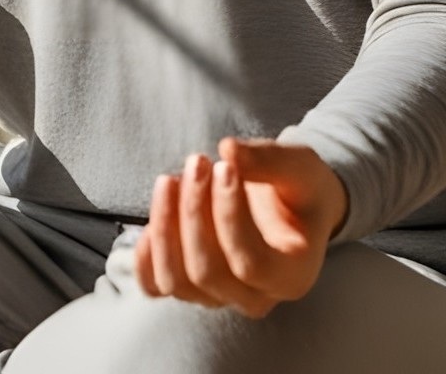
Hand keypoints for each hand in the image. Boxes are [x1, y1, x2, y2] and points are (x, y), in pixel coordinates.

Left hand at [134, 135, 349, 316]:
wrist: (291, 206)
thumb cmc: (300, 188)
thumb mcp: (298, 167)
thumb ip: (268, 160)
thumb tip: (227, 149)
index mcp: (292, 276)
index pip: (250, 263)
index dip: (229, 215)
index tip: (223, 166)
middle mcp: (255, 298)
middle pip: (207, 271)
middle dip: (193, 212)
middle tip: (196, 162)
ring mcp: (219, 298)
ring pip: (176, 280)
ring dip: (165, 226)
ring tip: (170, 179)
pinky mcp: (190, 287)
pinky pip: (155, 286)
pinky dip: (146, 256)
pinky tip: (153, 216)